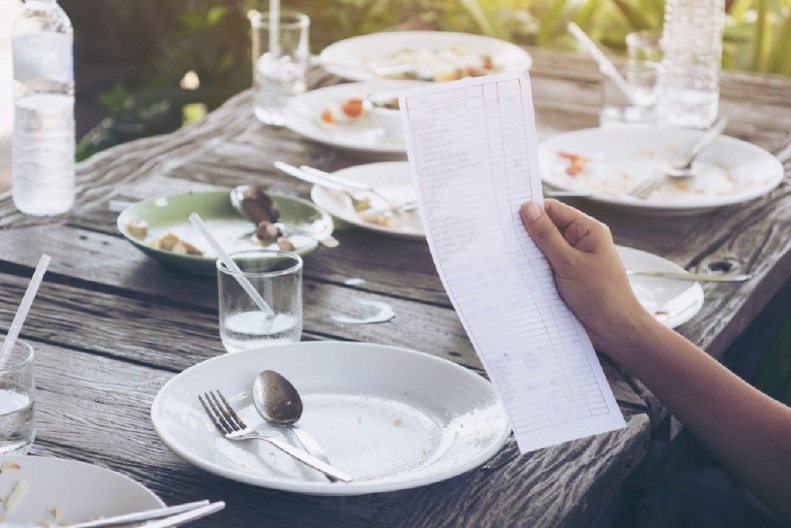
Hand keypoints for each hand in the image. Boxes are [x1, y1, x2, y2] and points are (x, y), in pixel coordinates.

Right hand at [519, 199, 651, 353]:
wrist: (616, 332)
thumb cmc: (602, 295)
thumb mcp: (569, 263)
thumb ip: (546, 236)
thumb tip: (528, 208)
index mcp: (587, 231)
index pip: (553, 210)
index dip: (531, 211)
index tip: (506, 217)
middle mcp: (580, 243)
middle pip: (546, 229)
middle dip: (527, 235)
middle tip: (501, 239)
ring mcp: (572, 262)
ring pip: (542, 251)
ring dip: (528, 255)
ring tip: (506, 258)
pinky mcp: (565, 280)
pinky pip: (544, 269)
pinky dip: (532, 271)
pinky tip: (517, 275)